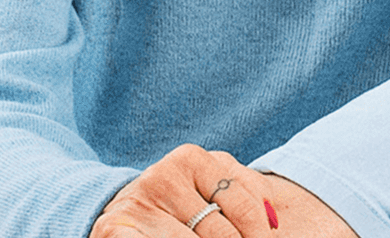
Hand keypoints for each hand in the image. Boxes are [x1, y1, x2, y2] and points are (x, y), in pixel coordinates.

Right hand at [90, 145, 279, 237]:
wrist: (124, 209)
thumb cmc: (182, 203)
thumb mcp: (213, 188)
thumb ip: (248, 194)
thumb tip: (274, 220)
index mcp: (192, 159)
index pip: (243, 207)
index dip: (260, 235)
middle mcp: (163, 175)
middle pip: (220, 233)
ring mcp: (138, 203)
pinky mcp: (115, 228)